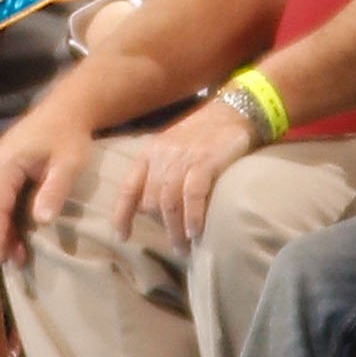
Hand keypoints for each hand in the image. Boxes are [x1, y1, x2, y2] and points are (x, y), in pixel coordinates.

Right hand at [0, 81, 103, 263]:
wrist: (69, 109)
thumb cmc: (69, 135)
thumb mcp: (68, 163)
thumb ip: (54, 189)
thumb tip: (41, 220)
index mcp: (7, 161)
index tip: (1, 256)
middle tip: (9, 262)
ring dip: (4, 227)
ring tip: (17, 255)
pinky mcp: (7, 166)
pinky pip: (2, 195)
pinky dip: (8, 216)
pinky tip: (17, 234)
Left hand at [108, 96, 252, 252]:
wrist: (233, 109)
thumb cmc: (205, 132)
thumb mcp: (174, 148)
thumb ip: (161, 172)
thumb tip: (151, 206)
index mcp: (150, 153)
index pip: (129, 188)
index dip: (122, 214)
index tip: (122, 237)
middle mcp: (162, 157)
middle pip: (150, 201)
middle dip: (160, 227)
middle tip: (175, 246)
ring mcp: (183, 159)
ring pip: (169, 203)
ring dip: (175, 229)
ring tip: (183, 247)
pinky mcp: (205, 161)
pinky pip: (192, 195)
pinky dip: (192, 216)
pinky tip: (195, 232)